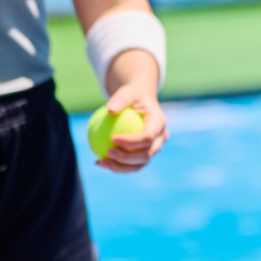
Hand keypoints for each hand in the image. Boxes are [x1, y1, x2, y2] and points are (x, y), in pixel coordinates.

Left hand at [96, 52, 168, 171]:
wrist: (141, 103)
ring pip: (139, 164)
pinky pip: (131, 165)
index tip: (113, 139)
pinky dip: (116, 165)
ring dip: (120, 167)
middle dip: (127, 158)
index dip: (132, 142)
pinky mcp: (145, 155)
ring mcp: (154, 149)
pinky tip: (99, 162)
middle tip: (108, 152)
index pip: (148, 137)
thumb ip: (120, 99)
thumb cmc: (132, 96)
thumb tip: (109, 110)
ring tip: (101, 162)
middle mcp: (160, 139)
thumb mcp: (127, 93)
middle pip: (146, 154)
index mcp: (160, 123)